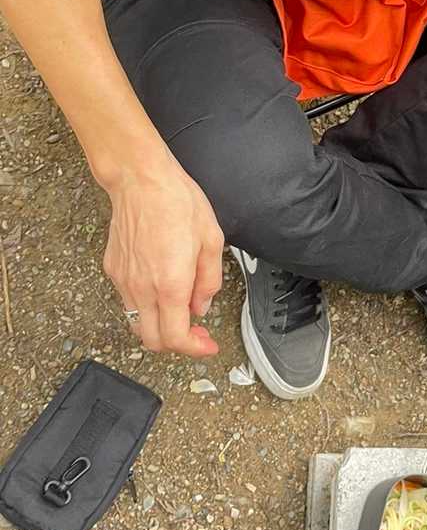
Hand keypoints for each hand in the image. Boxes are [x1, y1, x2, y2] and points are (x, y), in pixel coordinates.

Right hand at [102, 161, 223, 358]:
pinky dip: (146, 306)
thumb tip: (201, 306)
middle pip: (152, 341)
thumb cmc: (177, 202)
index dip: (195, 349)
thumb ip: (208, 281)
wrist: (140, 180)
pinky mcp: (113, 270)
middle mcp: (142, 288)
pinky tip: (162, 288)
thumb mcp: (211, 240)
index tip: (207, 345)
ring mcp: (124, 280)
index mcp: (170, 283)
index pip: (176, 338)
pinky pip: (129, 302)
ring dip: (160, 326)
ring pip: (138, 324)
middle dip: (177, 344)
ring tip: (180, 310)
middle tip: (196, 332)